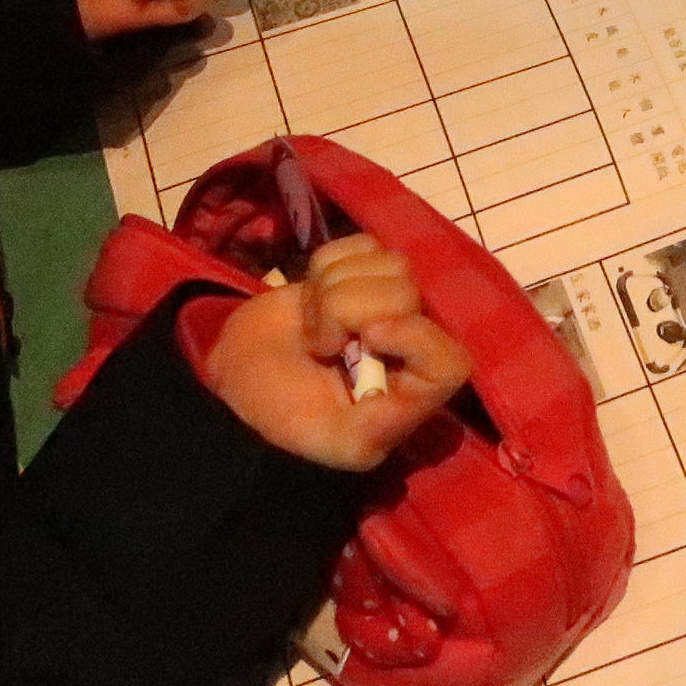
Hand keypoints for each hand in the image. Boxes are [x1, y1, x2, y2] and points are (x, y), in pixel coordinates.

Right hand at [200, 235, 472, 468]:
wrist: (237, 385)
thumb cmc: (289, 421)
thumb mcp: (345, 441)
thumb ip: (387, 419)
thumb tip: (388, 332)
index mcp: (415, 391)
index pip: (449, 358)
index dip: (411, 336)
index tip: (367, 337)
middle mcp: (412, 342)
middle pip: (407, 293)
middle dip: (349, 312)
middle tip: (325, 347)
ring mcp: (388, 300)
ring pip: (387, 263)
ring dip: (333, 292)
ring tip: (317, 329)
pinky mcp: (360, 269)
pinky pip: (362, 244)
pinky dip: (326, 266)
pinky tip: (313, 300)